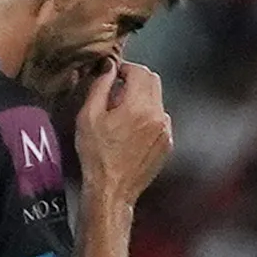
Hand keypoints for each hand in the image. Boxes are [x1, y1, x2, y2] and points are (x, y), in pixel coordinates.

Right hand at [74, 59, 172, 205]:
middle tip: (116, 88)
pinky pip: (160, 119)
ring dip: (142, 98)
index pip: (141, 72)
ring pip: (158, 100)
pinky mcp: (168, 143)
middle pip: (154, 82)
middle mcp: (158, 117)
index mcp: (139, 107)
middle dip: (135, 79)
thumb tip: (109, 68)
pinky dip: (148, 116)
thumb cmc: (97, 155)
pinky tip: (130, 129)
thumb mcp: (88, 116)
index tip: (114, 74)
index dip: (125, 68)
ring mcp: (166, 131)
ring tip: (120, 114)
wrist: (112, 188)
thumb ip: (100, 87)